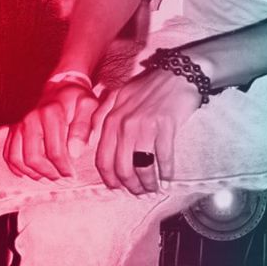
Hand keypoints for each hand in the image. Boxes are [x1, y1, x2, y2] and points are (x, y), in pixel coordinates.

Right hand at [3, 82, 98, 179]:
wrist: (60, 87)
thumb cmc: (77, 100)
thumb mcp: (88, 107)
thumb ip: (84, 128)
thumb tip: (74, 153)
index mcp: (52, 113)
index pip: (55, 151)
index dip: (64, 169)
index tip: (73, 177)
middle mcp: (31, 118)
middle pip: (33, 158)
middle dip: (49, 174)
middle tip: (63, 181)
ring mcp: (19, 124)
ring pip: (19, 159)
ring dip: (34, 175)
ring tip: (50, 179)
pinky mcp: (13, 130)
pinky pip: (9, 155)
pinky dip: (18, 169)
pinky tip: (33, 174)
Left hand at [93, 69, 200, 194]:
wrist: (177, 73)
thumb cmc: (150, 85)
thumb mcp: (120, 95)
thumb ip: (102, 115)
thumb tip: (89, 141)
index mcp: (112, 118)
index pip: (103, 159)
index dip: (110, 179)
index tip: (118, 187)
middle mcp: (125, 124)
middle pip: (122, 167)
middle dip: (130, 185)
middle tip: (138, 192)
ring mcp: (145, 126)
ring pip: (142, 167)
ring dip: (147, 183)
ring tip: (153, 188)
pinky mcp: (165, 127)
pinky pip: (163, 159)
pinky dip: (165, 173)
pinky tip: (167, 179)